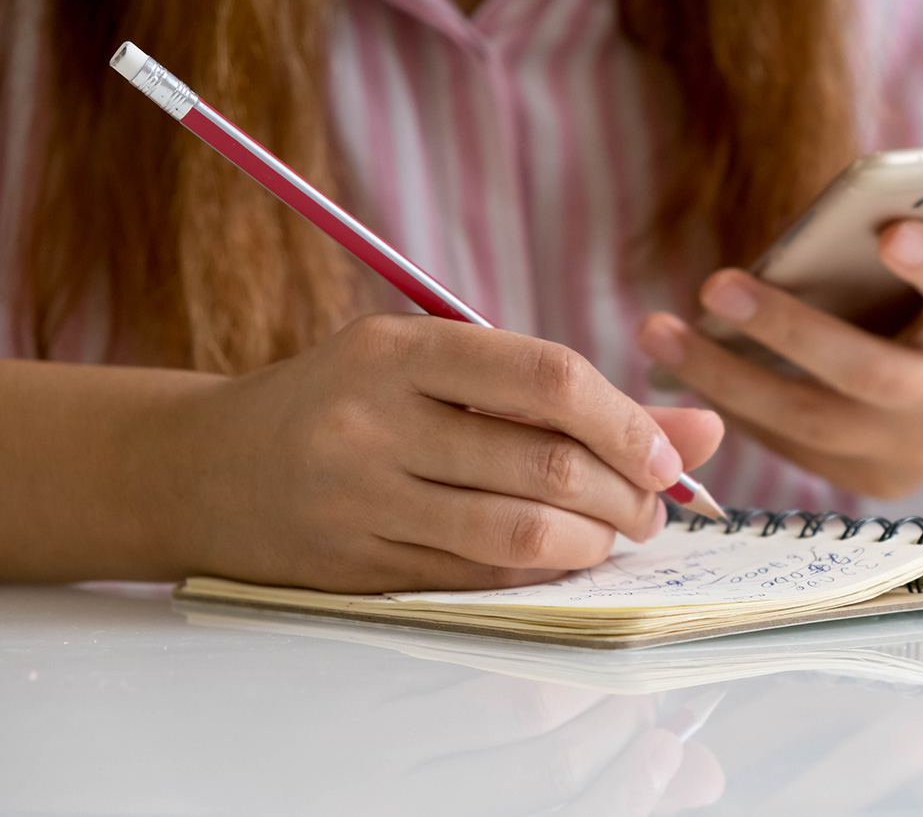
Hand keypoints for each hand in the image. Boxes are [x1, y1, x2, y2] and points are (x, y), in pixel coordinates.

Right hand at [172, 314, 723, 591]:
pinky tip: (560, 554)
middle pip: (546, 466)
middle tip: (653, 504)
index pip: (546, 376)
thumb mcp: (437, 366)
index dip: (628, 421)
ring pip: (520, 534)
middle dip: (629, 495)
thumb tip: (707, 430)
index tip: (668, 456)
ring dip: (595, 541)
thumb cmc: (350, 402)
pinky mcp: (360, 566)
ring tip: (616, 531)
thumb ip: (565, 394)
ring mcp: (362, 499)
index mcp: (400, 349)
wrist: (212, 467)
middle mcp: (375, 421)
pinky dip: (544, 570)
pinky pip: (483, 577)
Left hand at [636, 220, 922, 499]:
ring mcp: (911, 454)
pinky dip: (734, 406)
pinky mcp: (871, 484)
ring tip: (658, 332)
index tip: (891, 231)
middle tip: (713, 285)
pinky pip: (790, 445)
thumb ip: (902, 250)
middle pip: (865, 371)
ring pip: (808, 420)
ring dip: (724, 376)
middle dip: (785, 328)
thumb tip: (819, 230)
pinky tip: (683, 372)